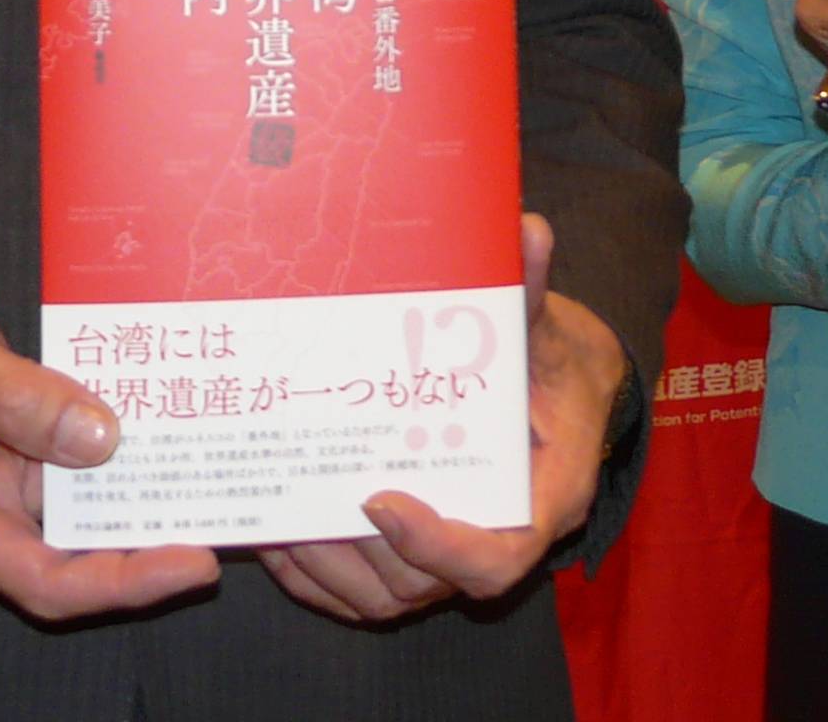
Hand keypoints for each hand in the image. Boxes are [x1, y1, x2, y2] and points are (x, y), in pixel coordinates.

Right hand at [0, 219, 218, 620]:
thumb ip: (18, 396)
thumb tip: (99, 439)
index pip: (39, 577)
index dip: (119, 581)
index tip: (191, 563)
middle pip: (65, 554)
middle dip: (142, 544)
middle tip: (222, 521)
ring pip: (72, 506)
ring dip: (133, 496)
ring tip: (207, 477)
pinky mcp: (2, 439)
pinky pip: (64, 457)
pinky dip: (110, 448)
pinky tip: (161, 429)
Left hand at [259, 214, 623, 623]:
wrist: (556, 390)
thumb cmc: (552, 362)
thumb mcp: (546, 328)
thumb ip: (529, 291)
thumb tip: (526, 230)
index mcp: (542, 500)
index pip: (495, 560)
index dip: (438, 545)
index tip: (379, 499)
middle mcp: (495, 541)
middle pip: (425, 585)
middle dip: (355, 551)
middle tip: (298, 497)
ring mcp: (451, 559)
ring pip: (385, 597)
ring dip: (324, 566)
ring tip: (272, 516)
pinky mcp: (416, 560)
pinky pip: (361, 593)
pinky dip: (314, 576)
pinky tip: (271, 533)